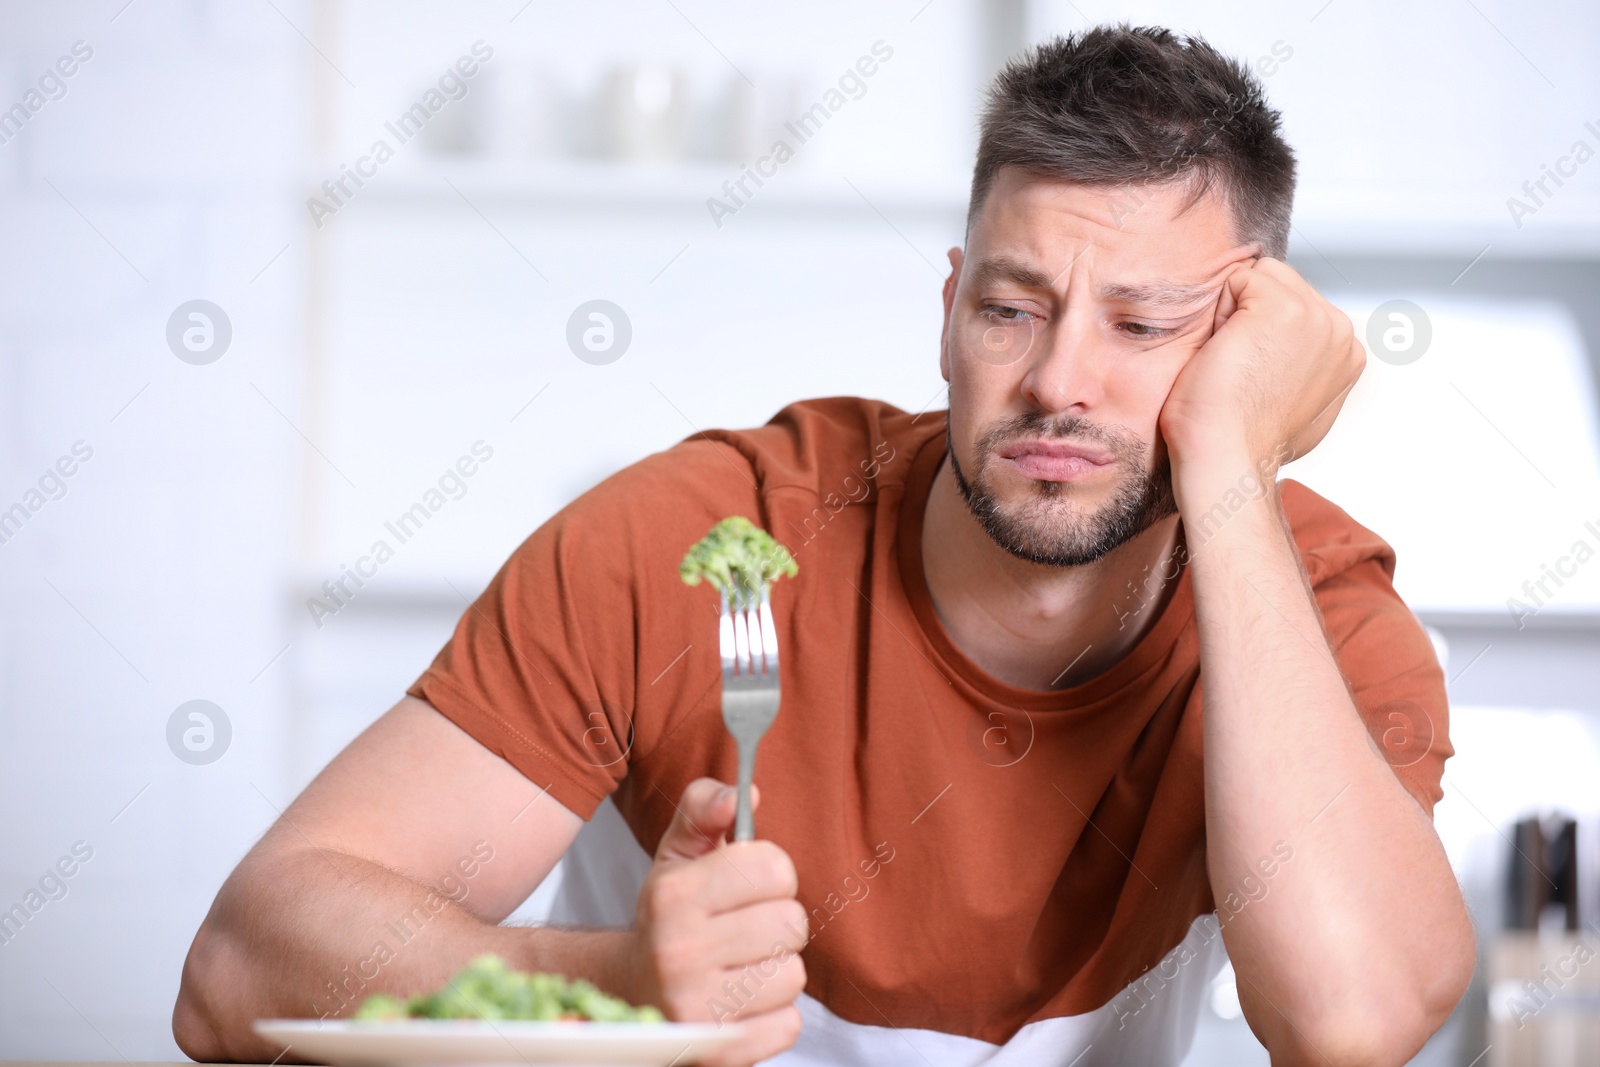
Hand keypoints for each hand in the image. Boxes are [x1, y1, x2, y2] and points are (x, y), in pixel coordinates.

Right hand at [627, 778, 808, 1066]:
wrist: (629, 997)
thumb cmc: (669, 920)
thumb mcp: (676, 858)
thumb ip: (704, 811)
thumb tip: (738, 793)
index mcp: (672, 895)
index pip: (773, 867)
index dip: (771, 874)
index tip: (748, 888)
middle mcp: (678, 951)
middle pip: (791, 923)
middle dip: (776, 924)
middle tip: (745, 932)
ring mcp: (696, 1008)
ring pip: (792, 975)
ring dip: (775, 971)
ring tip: (740, 968)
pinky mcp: (717, 1051)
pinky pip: (789, 1025)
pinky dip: (775, 1016)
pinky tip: (743, 1003)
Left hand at [1158, 257, 1363, 477]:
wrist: (1225, 457)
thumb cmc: (1242, 440)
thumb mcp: (1294, 405)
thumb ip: (1306, 368)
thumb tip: (1293, 358)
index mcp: (1347, 353)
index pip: (1297, 303)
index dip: (1261, 330)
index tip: (1254, 374)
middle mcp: (1340, 331)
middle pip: (1280, 283)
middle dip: (1251, 314)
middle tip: (1240, 368)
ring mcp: (1317, 316)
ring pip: (1262, 277)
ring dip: (1236, 312)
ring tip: (1233, 360)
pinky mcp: (1284, 308)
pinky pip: (1239, 279)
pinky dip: (1220, 310)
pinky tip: (1225, 351)